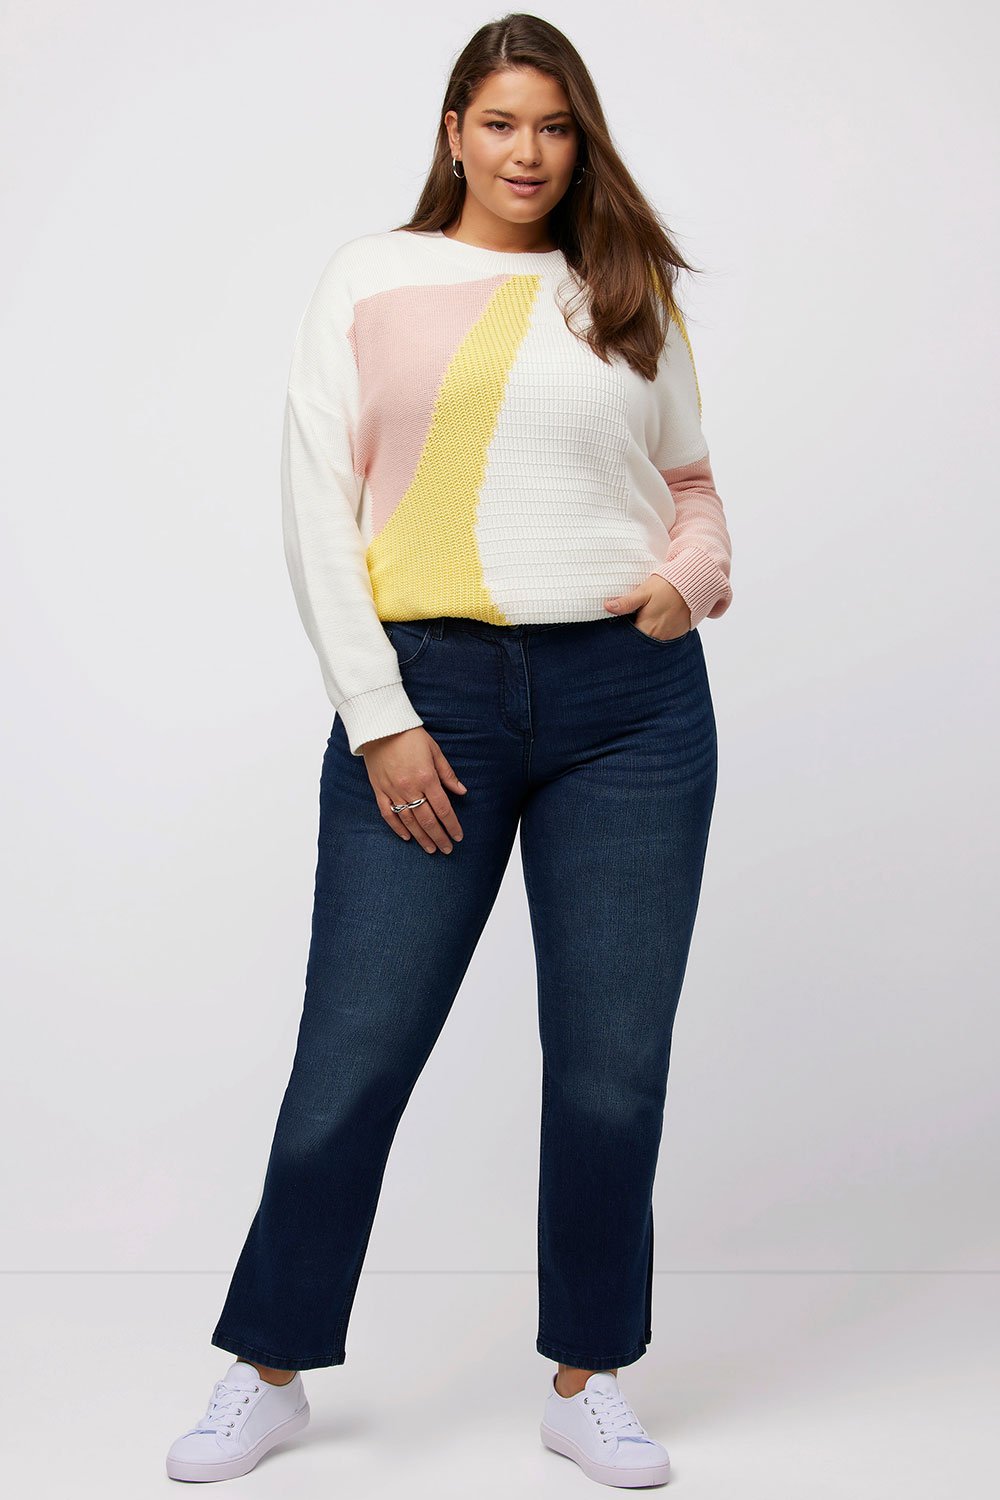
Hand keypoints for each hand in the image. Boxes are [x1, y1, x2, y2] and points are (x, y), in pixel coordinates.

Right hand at [361, 726, 466, 852]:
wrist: (380, 726)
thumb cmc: (410, 736)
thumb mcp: (435, 751)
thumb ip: (448, 774)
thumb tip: (462, 792)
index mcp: (426, 778)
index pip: (443, 809)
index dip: (452, 825)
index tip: (458, 837)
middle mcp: (410, 788)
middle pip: (427, 820)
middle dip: (439, 837)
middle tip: (447, 850)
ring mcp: (392, 791)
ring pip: (409, 821)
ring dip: (421, 837)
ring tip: (430, 849)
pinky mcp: (379, 790)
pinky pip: (388, 814)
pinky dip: (397, 827)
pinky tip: (407, 837)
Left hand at [603, 574, 691, 639]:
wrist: (694, 584)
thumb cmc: (667, 585)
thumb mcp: (644, 591)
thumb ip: (626, 603)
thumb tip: (607, 607)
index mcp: (647, 628)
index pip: (628, 640)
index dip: (621, 637)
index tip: (614, 632)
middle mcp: (659, 637)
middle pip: (640, 644)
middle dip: (632, 638)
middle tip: (627, 627)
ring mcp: (670, 637)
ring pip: (651, 642)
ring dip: (645, 636)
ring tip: (640, 626)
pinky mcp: (678, 634)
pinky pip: (663, 640)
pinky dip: (657, 635)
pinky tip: (654, 625)